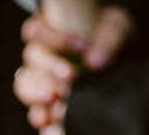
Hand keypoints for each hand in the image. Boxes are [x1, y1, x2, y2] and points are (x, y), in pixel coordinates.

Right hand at [14, 6, 133, 132]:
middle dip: (50, 67)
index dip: (57, 38)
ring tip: (55, 98)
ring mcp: (41, 78)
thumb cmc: (112, 35)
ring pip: (25, 84)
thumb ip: (108, 38)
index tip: (83, 45)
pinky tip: (49, 121)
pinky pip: (34, 110)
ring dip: (38, 92)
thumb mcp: (116, 27)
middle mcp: (41, 52)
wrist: (123, 58)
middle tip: (72, 76)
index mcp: (51, 26)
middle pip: (32, 58)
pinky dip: (39, 115)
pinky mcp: (48, 102)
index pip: (38, 30)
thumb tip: (94, 60)